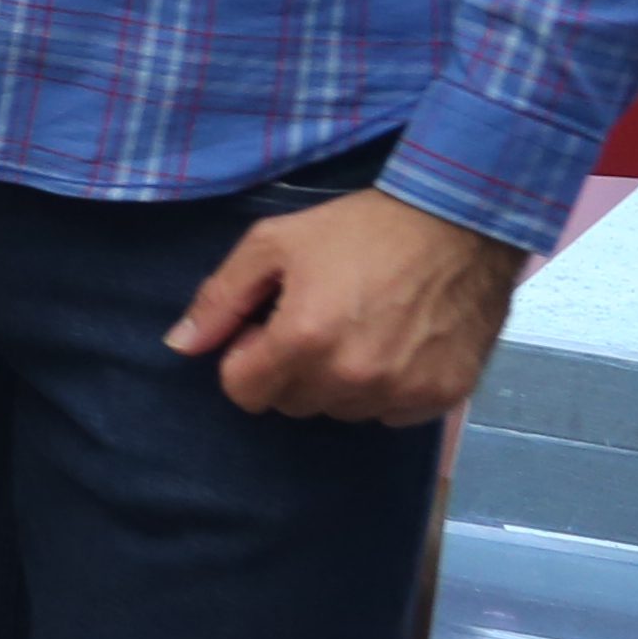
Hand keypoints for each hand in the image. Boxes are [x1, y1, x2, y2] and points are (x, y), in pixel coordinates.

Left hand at [167, 184, 522, 421]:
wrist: (457, 224)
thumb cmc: (359, 229)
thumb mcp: (273, 245)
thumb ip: (220, 298)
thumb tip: (180, 345)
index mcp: (304, 340)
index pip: (244, 392)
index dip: (246, 359)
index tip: (266, 329)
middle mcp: (352, 377)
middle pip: (291, 404)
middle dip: (289, 369)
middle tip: (314, 322)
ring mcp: (401, 391)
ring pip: (339, 411)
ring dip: (335, 381)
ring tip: (355, 330)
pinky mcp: (441, 396)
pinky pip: (388, 414)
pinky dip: (382, 390)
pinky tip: (392, 345)